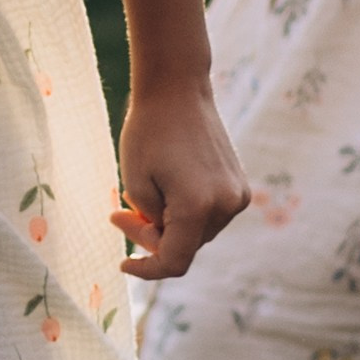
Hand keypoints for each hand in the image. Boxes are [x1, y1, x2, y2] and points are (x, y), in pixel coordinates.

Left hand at [109, 79, 250, 280]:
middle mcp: (226, 205)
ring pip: (197, 233)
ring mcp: (237, 196)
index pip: (174, 261)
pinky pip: (209, 215)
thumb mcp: (134, 183)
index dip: (147, 270)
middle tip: (119, 213)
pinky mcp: (239, 186)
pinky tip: (167, 188)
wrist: (178, 89)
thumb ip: (148, 223)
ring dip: (169, 225)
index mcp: (198, 207)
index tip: (124, 264)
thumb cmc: (148, 131)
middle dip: (151, 237)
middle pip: (186, 247)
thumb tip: (161, 242)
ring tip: (144, 195)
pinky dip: (186, 212)